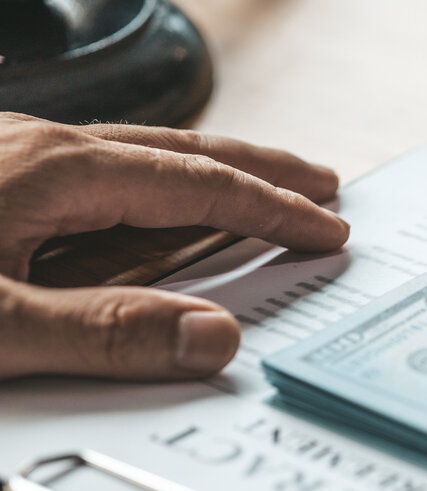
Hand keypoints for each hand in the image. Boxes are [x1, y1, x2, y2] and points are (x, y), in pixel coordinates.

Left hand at [0, 113, 348, 379]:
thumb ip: (103, 333)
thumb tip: (215, 338)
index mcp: (53, 170)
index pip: (198, 185)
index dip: (271, 210)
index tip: (326, 229)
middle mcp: (36, 148)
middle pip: (179, 152)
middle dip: (258, 169)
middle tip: (319, 182)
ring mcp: (8, 157)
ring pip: (136, 157)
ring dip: (206, 174)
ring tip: (252, 188)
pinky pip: (93, 174)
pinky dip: (152, 188)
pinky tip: (149, 208)